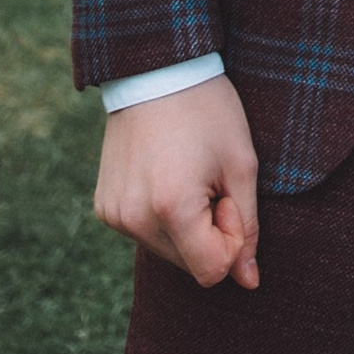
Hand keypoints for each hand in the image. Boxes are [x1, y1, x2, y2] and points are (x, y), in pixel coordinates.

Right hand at [93, 75, 260, 288]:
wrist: (157, 70)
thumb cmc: (208, 112)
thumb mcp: (241, 165)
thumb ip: (247, 228)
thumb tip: (248, 283)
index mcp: (171, 208)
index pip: (212, 271)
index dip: (231, 238)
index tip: (229, 195)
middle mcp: (134, 218)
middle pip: (189, 264)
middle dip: (209, 233)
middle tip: (209, 180)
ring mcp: (113, 214)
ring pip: (167, 251)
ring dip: (186, 226)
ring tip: (187, 174)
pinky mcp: (104, 207)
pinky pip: (145, 232)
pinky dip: (162, 216)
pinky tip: (165, 175)